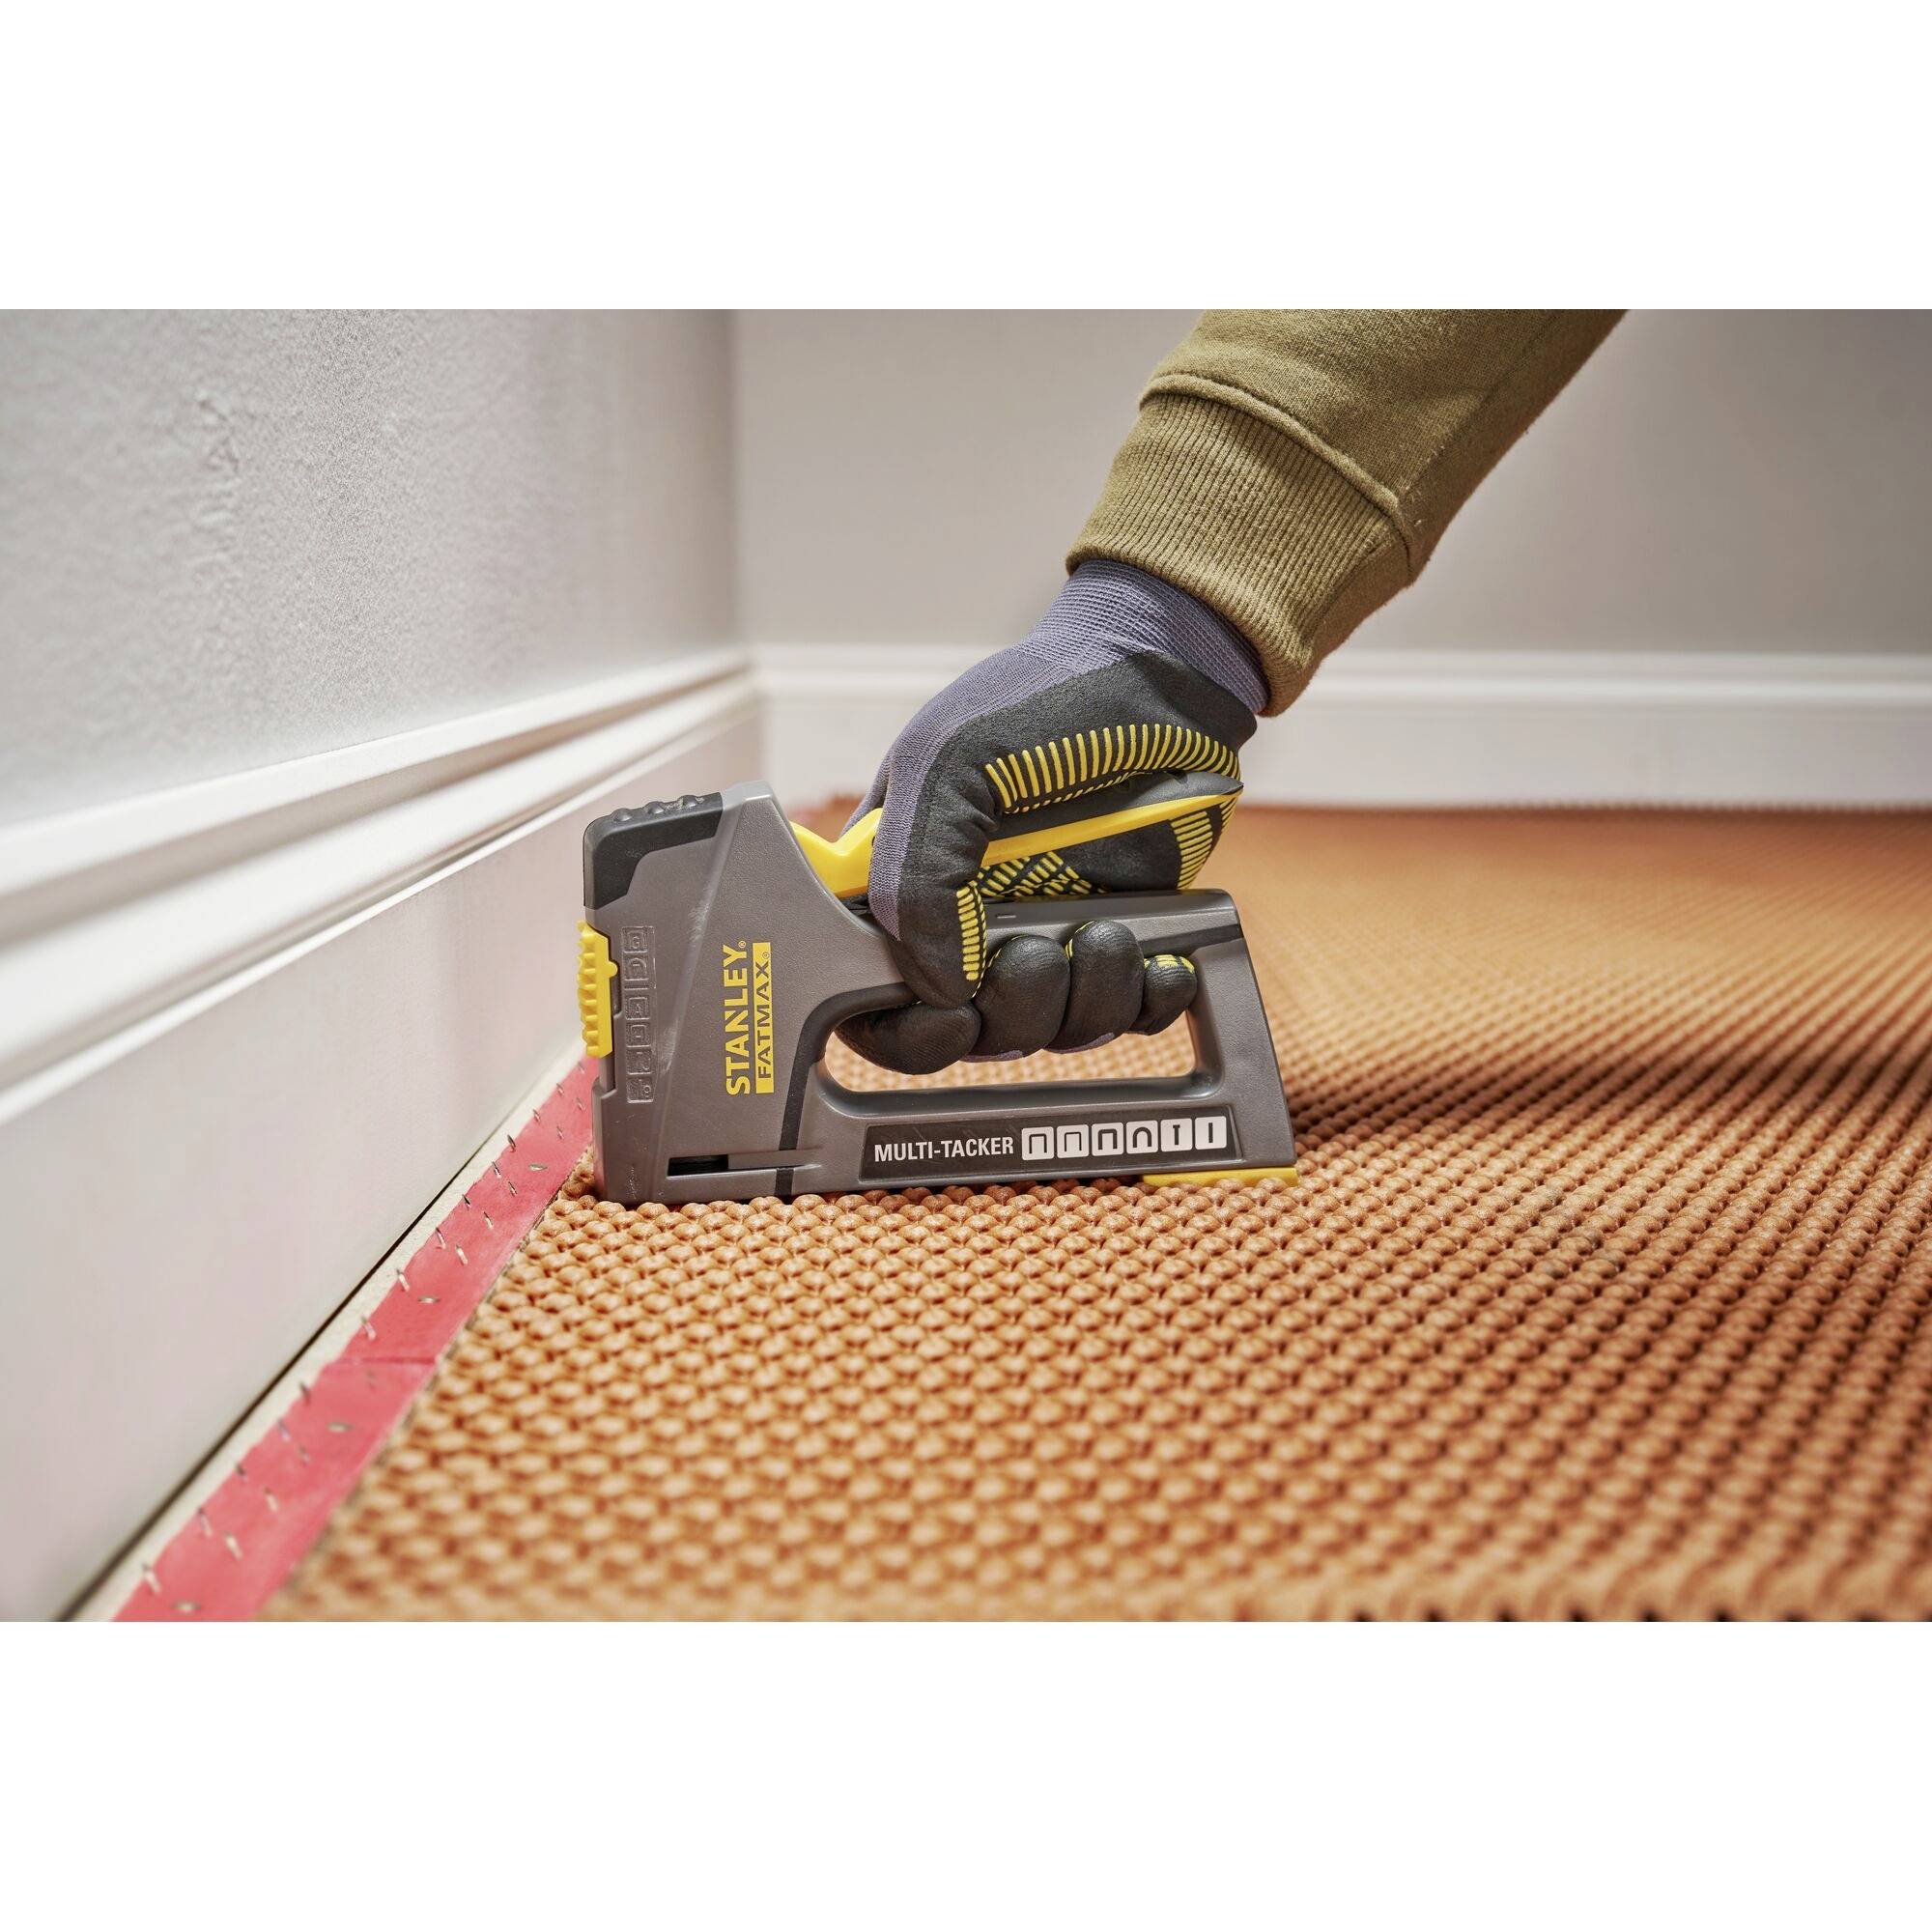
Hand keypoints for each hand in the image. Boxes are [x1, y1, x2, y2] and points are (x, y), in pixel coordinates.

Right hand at [839, 560, 1264, 1072]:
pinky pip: (1127, 1013)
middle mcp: (969, 926)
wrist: (1158, 680)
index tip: (947, 1009)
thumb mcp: (946, 765)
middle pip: (967, 1033)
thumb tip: (937, 986)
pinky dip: (1143, 1001)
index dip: (902, 1026)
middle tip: (1035, 955)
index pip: (873, 997)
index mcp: (902, 885)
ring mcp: (1045, 935)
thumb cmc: (1040, 701)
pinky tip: (1156, 962)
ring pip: (1048, 1031)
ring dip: (1079, 1002)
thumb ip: (916, 878)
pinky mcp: (1120, 940)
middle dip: (1004, 1015)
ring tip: (1104, 933)